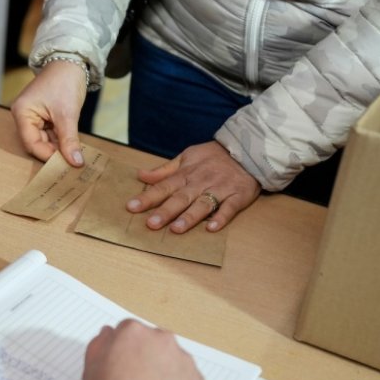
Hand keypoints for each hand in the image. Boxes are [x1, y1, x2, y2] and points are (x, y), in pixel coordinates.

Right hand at [10, 60, 86, 166]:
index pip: (31, 143)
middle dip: (54, 151)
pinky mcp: (43, 116)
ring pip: (45, 140)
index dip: (47, 155)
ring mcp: (33, 116)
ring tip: (73, 155)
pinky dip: (60, 139)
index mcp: (22, 112)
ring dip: (59, 146)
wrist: (72, 62)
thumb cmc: (65, 81)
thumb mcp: (68, 114)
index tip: (65, 164)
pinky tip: (71, 145)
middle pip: (36, 143)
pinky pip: (50, 133)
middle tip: (71, 162)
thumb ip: (69, 140)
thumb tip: (75, 162)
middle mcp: (23, 115)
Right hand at [83, 319, 204, 379]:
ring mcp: (182, 357)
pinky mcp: (196, 378)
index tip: (121, 363)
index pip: (128, 331)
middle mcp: (161, 338)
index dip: (123, 348)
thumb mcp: (91, 369)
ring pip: (171, 358)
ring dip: (163, 370)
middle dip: (146, 355)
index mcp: (133, 332)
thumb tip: (108, 333)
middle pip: (152, 341)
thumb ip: (99, 344)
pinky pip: (185, 378)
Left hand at [127, 141, 259, 232]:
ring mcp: (220, 189)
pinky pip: (229, 208)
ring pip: (203, 204)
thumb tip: (140, 175)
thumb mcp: (186, 157)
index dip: (147, 197)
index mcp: (186, 174)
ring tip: (177, 229)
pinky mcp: (238, 196)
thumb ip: (164, 170)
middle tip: (151, 224)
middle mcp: (200, 182)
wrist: (247, 150)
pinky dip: (221, 218)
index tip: (131, 207)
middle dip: (165, 211)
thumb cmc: (213, 157)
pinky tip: (212, 228)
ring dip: (190, 217)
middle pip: (181, 198)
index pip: (163, 186)